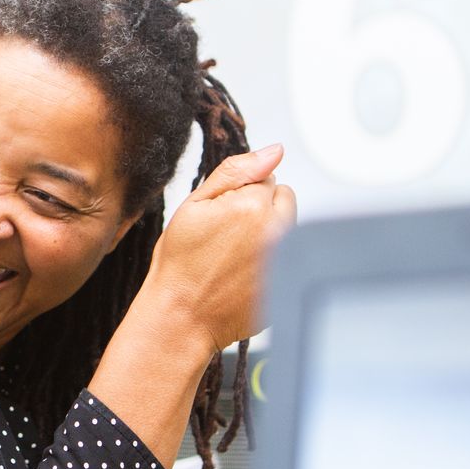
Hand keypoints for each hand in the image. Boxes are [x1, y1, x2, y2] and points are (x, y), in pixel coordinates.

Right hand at [144, 143, 296, 355]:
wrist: (181, 317)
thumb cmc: (180, 265)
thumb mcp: (195, 206)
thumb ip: (236, 172)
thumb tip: (274, 151)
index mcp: (253, 206)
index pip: (265, 178)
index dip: (239, 194)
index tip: (221, 216)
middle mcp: (276, 232)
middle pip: (283, 200)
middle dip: (262, 209)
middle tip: (229, 235)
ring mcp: (285, 261)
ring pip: (288, 228)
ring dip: (269, 234)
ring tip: (236, 256)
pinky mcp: (288, 284)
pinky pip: (288, 258)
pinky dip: (271, 263)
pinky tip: (244, 276)